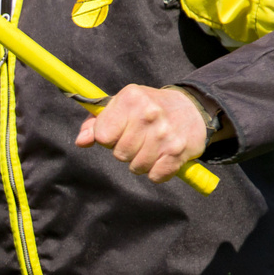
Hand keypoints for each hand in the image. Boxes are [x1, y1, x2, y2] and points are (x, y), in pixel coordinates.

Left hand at [74, 84, 208, 184]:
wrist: (192, 108)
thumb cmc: (148, 108)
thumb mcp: (122, 106)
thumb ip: (97, 123)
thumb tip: (81, 141)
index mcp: (131, 98)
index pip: (102, 135)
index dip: (108, 138)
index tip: (119, 131)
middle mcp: (149, 114)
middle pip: (119, 154)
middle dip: (126, 151)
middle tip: (139, 139)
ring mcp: (165, 134)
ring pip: (136, 167)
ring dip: (141, 162)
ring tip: (151, 147)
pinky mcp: (178, 152)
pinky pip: (155, 176)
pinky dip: (157, 171)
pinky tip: (162, 156)